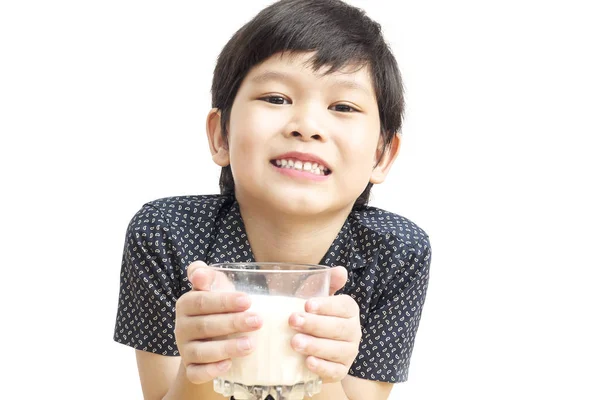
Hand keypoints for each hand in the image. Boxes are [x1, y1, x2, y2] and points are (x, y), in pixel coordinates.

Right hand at [174, 261, 262, 383]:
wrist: (211, 335)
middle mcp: (182, 327)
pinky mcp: (191, 369)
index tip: (248, 301)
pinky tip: (228, 364)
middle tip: (258, 321)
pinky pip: (196, 373)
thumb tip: (199, 275)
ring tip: (250, 345)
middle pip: (205, 326)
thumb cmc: (218, 305)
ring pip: (201, 352)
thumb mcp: (214, 284)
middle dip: (233, 323)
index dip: (224, 301)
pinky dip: (210, 371)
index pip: (201, 301)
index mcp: (186, 304)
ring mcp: (185, 350)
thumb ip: (206, 274)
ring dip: (226, 348)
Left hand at [288, 266, 360, 382]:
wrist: (316, 344)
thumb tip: (340, 271)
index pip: (343, 306)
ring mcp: (349, 352)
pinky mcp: (341, 371)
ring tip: (295, 342)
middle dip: (314, 324)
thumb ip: (328, 282)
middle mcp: (353, 331)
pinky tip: (308, 362)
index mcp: (349, 310)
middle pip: (338, 328)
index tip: (306, 304)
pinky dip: (322, 368)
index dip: (326, 305)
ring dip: (315, 346)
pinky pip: (335, 371)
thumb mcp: (319, 297)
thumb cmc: (316, 316)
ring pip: (336, 350)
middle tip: (293, 320)